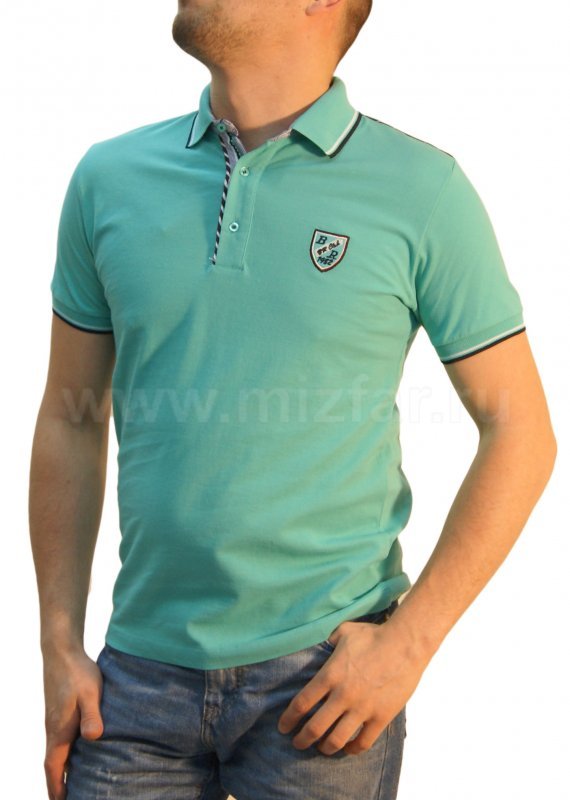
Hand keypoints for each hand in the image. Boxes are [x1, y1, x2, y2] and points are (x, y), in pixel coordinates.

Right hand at [43, 647, 103, 799]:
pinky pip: (61, 741)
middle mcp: (54, 730)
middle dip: (60, 784)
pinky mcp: (60, 713)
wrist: (62, 652)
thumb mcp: (90, 693)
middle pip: (54, 765)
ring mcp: (55, 721)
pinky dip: (67, 754)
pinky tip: (80, 752)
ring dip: (64, 769)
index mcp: (59, 730)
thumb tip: (94, 738)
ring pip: (58, 753)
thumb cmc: (78, 672)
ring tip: (75, 785)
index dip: (56, 788)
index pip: (54, 767)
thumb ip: (92, 715)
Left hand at [277, 616, 430, 755]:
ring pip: (336, 740)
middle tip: (297, 743)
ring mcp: (362, 708)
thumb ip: (328, 640)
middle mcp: (343, 695)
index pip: (302, 703)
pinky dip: (352, 749)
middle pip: (315, 727)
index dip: (288, 719)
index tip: (283, 727)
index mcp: (330, 675)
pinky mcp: (381, 717)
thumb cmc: (374, 635)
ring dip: (324, 748)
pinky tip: (347, 748)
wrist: (405, 644)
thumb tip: (319, 642)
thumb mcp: (344, 631)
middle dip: (302, 739)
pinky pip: (363, 742)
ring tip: (321, 748)